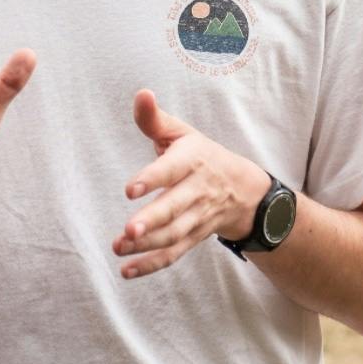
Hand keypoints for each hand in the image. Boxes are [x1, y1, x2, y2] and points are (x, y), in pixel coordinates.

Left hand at [113, 89, 267, 278]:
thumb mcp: (181, 132)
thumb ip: (154, 118)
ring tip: (119, 246)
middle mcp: (197, 190)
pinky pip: (174, 253)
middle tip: (128, 230)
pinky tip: (127, 269)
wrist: (243, 189)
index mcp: (192, 160)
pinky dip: (151, 264)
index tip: (130, 189)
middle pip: (174, 208)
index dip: (151, 179)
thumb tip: (141, 94)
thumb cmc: (200, 155)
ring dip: (147, 244)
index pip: (172, 169)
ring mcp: (197, 217)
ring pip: (174, 234)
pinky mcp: (194, 237)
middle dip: (152, 220)